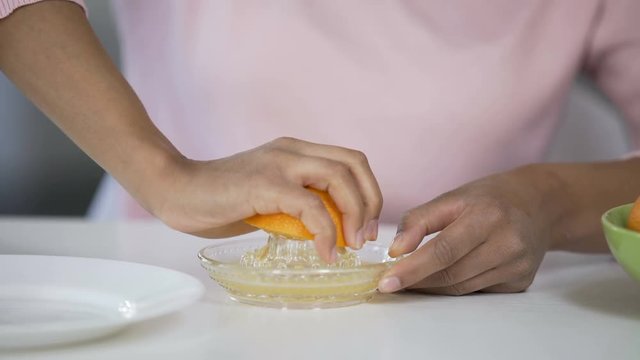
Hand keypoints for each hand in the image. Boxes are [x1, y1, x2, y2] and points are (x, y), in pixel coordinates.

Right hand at [146, 137, 382, 261]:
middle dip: (370, 203)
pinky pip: (311, 206)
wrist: (175, 189)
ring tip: (349, 245)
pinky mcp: (265, 184)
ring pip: (339, 178)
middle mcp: (292, 150)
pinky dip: (326, 232)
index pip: (349, 161)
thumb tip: (325, 229)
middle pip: (354, 164)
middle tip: (364, 237)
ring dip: (355, 215)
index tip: (365, 226)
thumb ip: (296, 203)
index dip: (368, 192)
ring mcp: (279, 164)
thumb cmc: (218, 199)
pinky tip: (325, 252)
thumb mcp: (267, 197)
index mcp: (295, 151)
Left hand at [378, 165, 565, 294]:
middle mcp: (507, 243)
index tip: (386, 282)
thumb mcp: (452, 197)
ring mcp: (517, 266)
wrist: (540, 205)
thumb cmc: (489, 199)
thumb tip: (396, 250)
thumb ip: (419, 221)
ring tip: (410, 279)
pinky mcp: (521, 282)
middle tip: (389, 282)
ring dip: (431, 287)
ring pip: (461, 288)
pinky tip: (443, 277)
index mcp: (488, 216)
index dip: (413, 269)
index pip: (444, 250)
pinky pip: (476, 291)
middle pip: (451, 274)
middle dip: (416, 281)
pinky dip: (454, 287)